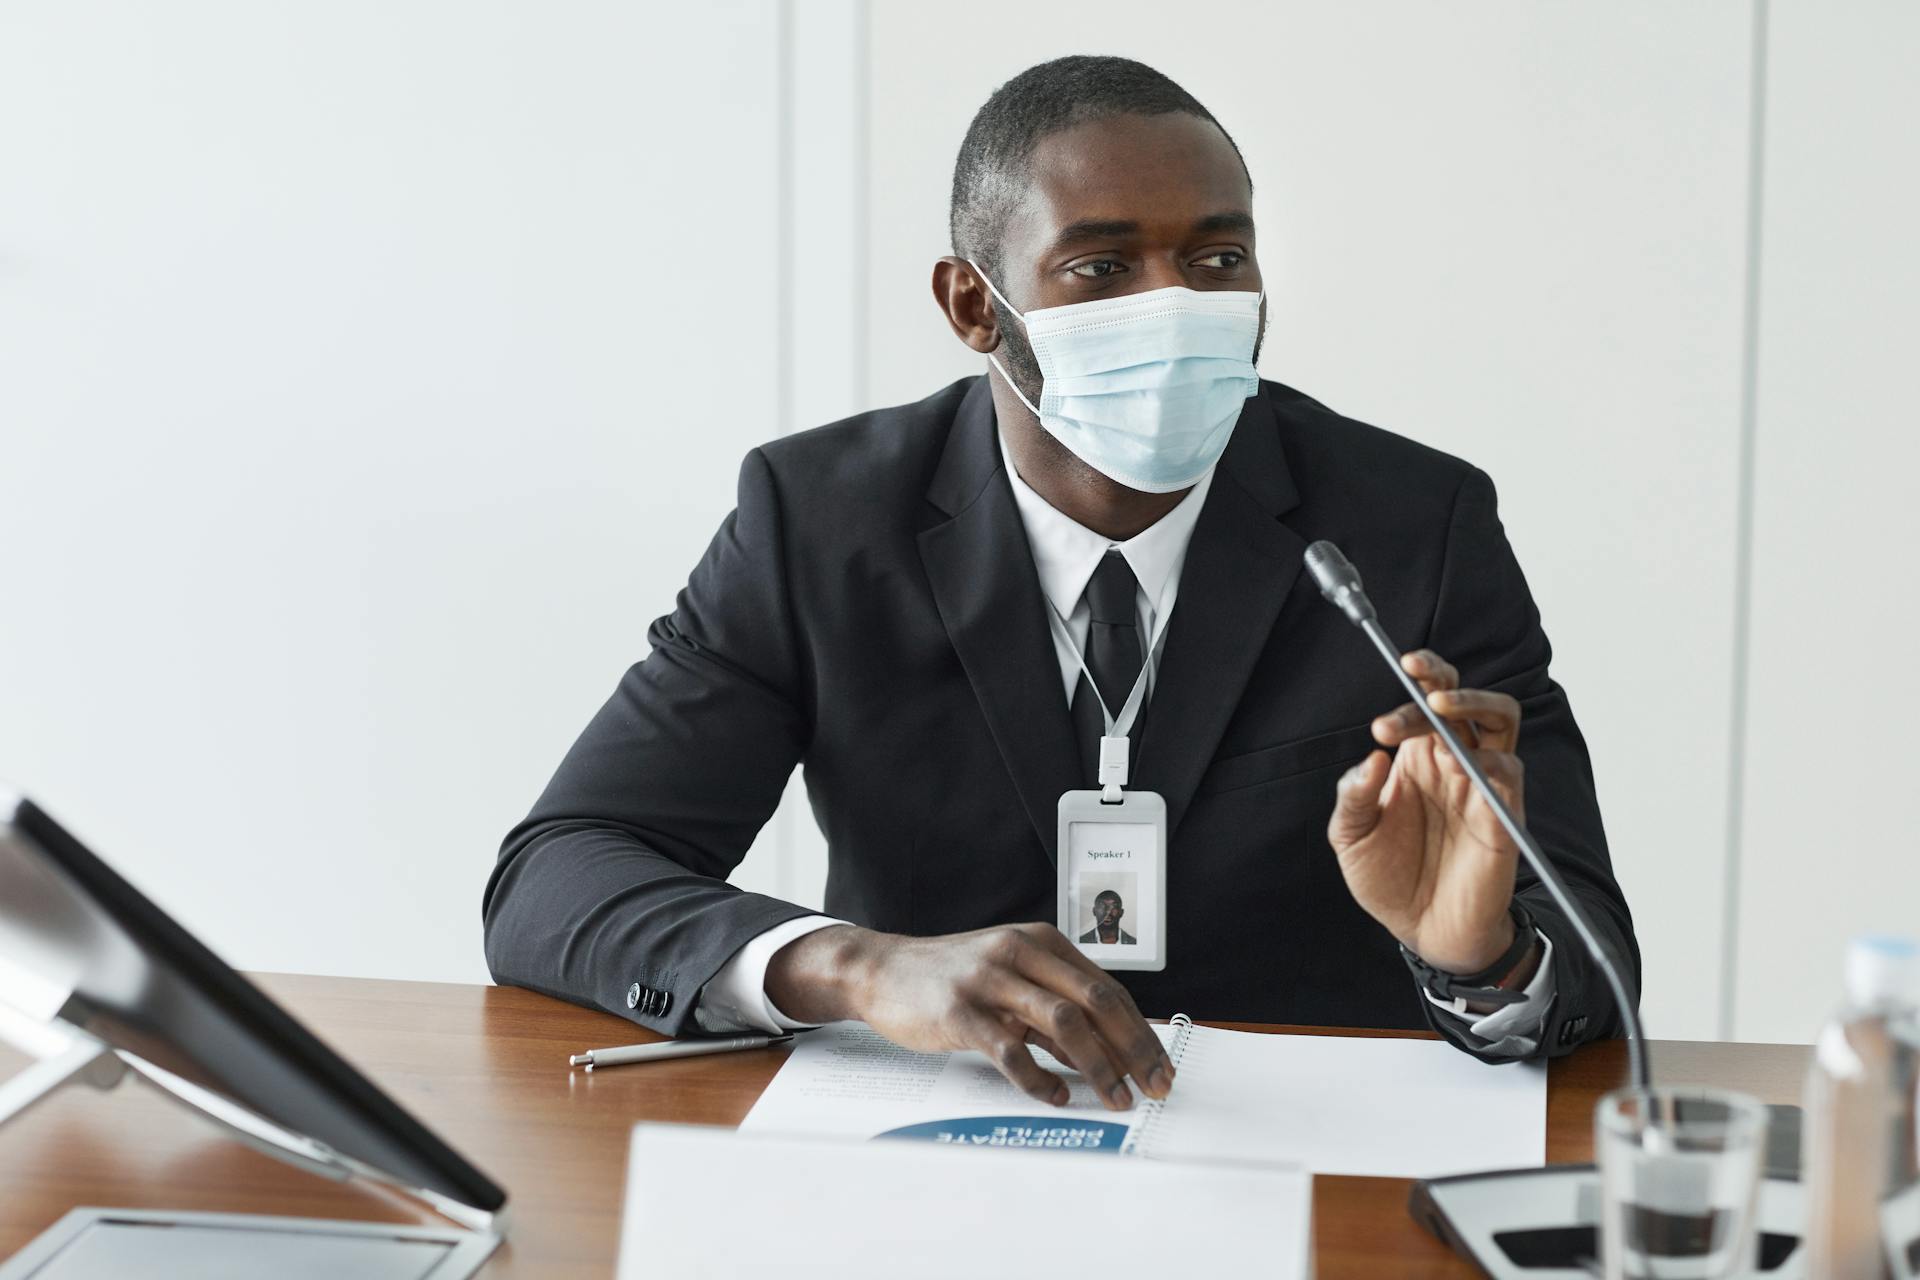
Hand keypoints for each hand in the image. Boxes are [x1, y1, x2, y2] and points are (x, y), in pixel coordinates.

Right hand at [765, 922, 1174, 1110]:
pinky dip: (1039, 1078)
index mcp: (1040, 941)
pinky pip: (1010, 1049)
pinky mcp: (959, 1011)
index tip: (1162, 1067)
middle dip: (1133, 1049)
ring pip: (1063, 1021)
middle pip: (1096, 1001)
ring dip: (1098, 1066)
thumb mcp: (1010, 977)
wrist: (882, 969)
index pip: (1107, 988)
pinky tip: (1056, 1096)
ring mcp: (989, 980)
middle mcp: (1019, 952)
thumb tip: (1110, 1051)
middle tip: (1155, 1086)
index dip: (1141, 1031)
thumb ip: (1054, 1006)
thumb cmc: (953, 978)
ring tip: (1116, 1098)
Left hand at [1327, 649, 1531, 977]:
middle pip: (1466, 699)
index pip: (1423, 704)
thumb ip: (1353, 795)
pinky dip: (1488, 760)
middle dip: (1443, 679)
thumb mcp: (1351, 836)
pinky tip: (1459, 767)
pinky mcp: (1503, 814)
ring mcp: (1482, 784)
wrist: (1422, 931)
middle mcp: (1453, 762)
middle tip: (1414, 675)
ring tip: (1439, 708)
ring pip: (1500, 719)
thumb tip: (1373, 756)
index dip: (1413, 687)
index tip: (1391, 690)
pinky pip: (1509, 771)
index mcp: (1417, 759)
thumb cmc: (1388, 879)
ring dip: (1473, 703)